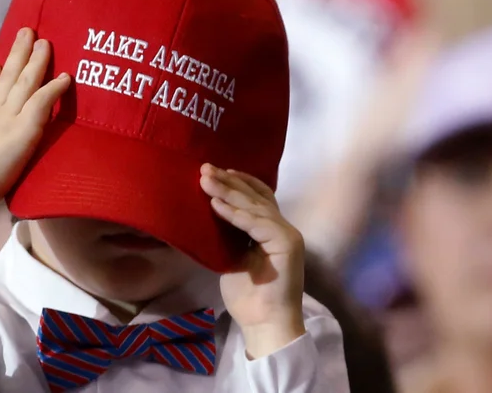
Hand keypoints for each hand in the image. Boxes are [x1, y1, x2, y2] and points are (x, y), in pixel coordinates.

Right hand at [0, 28, 69, 219]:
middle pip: (4, 79)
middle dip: (15, 54)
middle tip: (24, 33)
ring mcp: (7, 119)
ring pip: (23, 81)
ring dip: (35, 59)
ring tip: (44, 40)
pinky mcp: (23, 128)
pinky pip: (42, 101)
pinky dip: (54, 88)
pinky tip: (66, 77)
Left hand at [199, 163, 305, 358]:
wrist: (264, 322)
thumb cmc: (248, 295)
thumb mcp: (232, 257)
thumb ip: (229, 235)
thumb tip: (208, 212)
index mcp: (272, 230)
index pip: (259, 197)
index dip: (239, 182)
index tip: (217, 171)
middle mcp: (283, 228)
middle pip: (255, 197)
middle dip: (229, 181)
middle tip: (204, 168)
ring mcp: (287, 234)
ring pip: (255, 207)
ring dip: (228, 192)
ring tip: (206, 181)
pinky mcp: (286, 244)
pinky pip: (257, 224)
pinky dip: (235, 214)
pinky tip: (216, 205)